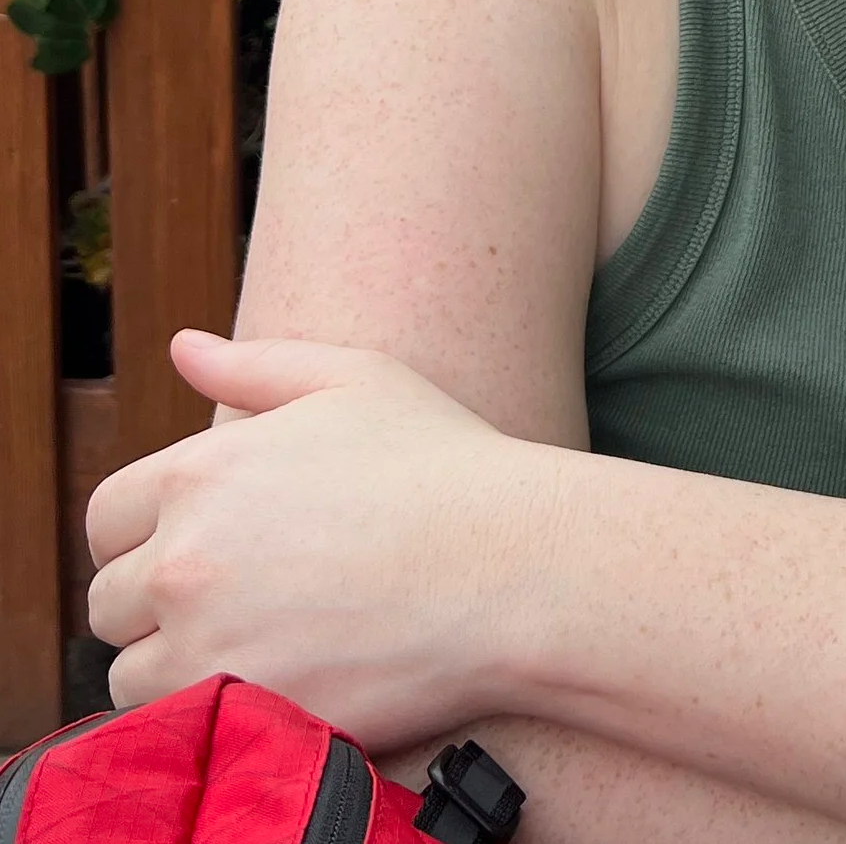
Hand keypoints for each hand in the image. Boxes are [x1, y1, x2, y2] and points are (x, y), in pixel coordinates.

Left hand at [86, 331, 547, 748]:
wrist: (510, 567)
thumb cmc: (441, 464)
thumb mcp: (356, 379)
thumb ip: (256, 365)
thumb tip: (183, 347)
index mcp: (202, 470)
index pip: (106, 516)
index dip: (145, 531)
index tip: (199, 544)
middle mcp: (186, 557)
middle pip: (111, 600)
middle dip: (156, 601)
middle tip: (237, 597)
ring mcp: (205, 644)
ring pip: (129, 673)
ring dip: (171, 663)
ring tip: (253, 643)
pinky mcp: (238, 713)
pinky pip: (171, 727)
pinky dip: (201, 712)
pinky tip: (266, 681)